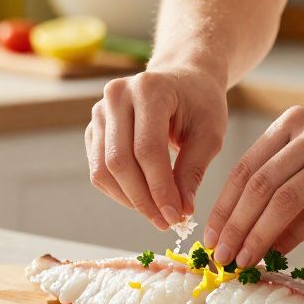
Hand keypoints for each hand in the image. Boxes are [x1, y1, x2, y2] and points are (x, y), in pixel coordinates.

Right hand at [85, 66, 228, 229]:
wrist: (183, 81)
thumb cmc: (200, 104)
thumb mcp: (209, 134)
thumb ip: (192, 171)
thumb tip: (179, 212)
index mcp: (149, 89)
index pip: (147, 149)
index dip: (160, 188)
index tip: (176, 216)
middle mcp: (117, 95)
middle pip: (119, 161)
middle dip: (143, 199)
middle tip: (165, 222)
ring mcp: (100, 111)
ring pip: (103, 170)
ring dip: (130, 200)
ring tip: (157, 214)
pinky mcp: (93, 129)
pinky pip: (98, 170)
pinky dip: (120, 192)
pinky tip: (143, 199)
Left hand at [204, 105, 303, 266]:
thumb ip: (288, 177)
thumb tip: (256, 228)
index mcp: (292, 122)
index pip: (243, 167)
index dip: (223, 206)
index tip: (210, 236)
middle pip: (256, 185)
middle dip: (233, 225)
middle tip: (219, 256)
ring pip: (281, 200)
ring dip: (256, 235)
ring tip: (242, 261)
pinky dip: (291, 236)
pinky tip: (278, 254)